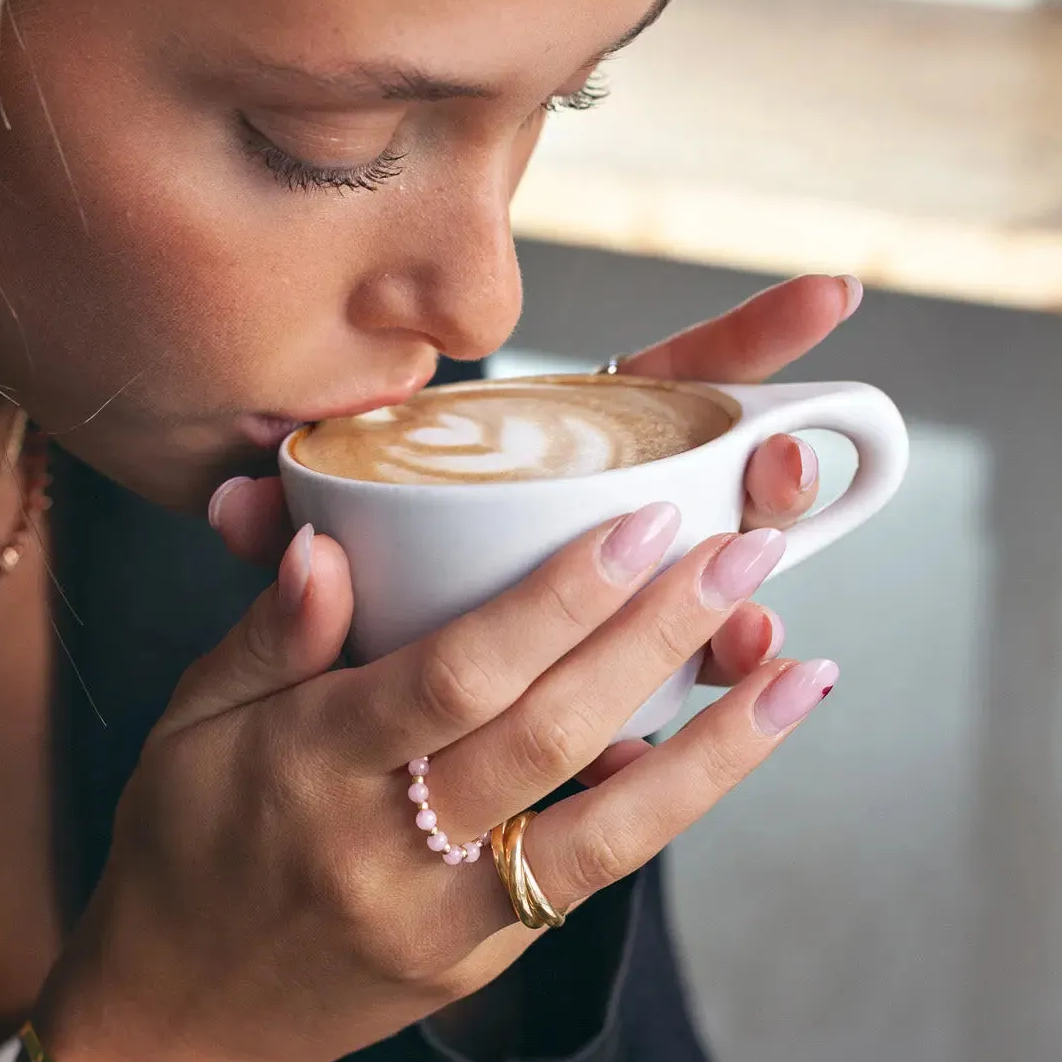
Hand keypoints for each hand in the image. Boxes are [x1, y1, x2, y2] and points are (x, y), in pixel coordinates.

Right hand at [38, 504, 836, 1061]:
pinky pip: (585, 877)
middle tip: (744, 550)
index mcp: (308, 767)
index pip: (452, 675)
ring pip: (602, 828)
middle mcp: (387, 848)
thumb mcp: (193, 723)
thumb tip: (326, 546)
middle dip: (658, 636)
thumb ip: (269, 635)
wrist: (189, 1021)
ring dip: (711, 744)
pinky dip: (661, 803)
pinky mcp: (481, 961)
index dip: (555, 601)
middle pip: (549, 734)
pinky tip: (724, 740)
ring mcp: (444, 919)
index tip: (640, 526)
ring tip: (797, 667)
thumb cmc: (185, 846)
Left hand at [210, 273, 862, 687]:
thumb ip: (276, 537)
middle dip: (763, 463)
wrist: (337, 765)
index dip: (739, 341)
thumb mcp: (300, 586)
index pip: (649, 387)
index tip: (828, 296)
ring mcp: (612, 607)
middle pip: (705, 474)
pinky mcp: (613, 690)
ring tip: (759, 609)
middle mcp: (592, 521)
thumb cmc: (328, 641)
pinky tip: (735, 692)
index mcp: (537, 465)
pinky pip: (673, 693)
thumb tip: (233, 499)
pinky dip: (705, 698)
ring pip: (705, 592)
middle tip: (782, 459)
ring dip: (739, 596)